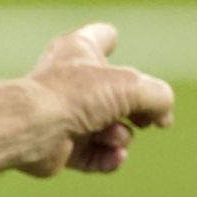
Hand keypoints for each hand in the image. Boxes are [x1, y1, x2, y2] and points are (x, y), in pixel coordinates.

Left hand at [19, 23, 174, 177]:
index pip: (99, 37)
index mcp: (79, 50)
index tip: (114, 43)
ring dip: (121, 137)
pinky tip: (114, 156)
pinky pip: (96, 155)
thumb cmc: (74, 94)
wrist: (34, 127)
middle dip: (137, 110)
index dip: (109, 40)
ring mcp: (65, 114)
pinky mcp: (61, 146)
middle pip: (116, 94)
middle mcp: (70, 80)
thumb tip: (162, 117)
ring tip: (113, 137)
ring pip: (109, 128)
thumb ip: (158, 96)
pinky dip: (108, 159)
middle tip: (146, 119)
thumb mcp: (132, 86)